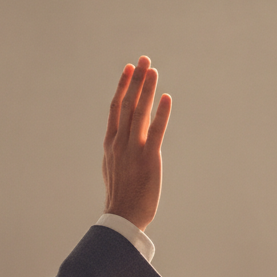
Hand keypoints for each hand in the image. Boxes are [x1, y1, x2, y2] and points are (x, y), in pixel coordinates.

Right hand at [103, 56, 171, 230]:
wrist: (122, 218)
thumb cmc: (120, 196)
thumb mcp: (113, 167)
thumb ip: (118, 149)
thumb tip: (121, 137)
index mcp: (111, 143)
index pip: (116, 107)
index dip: (123, 86)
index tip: (129, 68)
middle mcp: (120, 142)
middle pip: (128, 104)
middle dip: (136, 80)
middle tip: (144, 59)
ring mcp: (133, 149)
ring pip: (139, 112)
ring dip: (147, 89)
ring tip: (153, 70)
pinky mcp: (148, 159)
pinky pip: (155, 131)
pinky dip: (160, 113)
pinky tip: (166, 98)